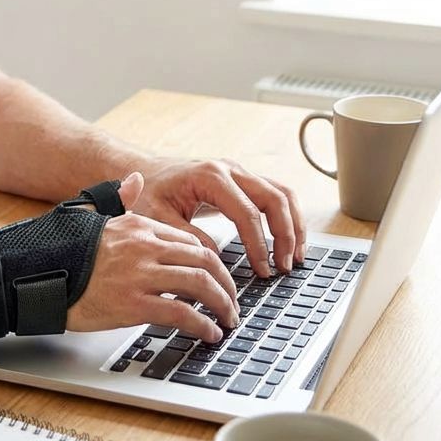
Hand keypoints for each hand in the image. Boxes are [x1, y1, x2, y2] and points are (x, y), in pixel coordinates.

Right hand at [66, 174, 239, 341]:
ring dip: (222, 304)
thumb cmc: (65, 252)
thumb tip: (134, 179)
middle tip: (233, 302)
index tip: (220, 279)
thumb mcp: (93, 216)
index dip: (213, 263)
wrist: (37, 277)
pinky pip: (182, 312)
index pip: (191, 242)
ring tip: (227, 319)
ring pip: (200, 284)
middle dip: (226, 284)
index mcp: (138, 226)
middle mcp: (144, 247)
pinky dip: (202, 324)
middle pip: (204, 261)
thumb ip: (118, 199)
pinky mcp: (133, 304)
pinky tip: (208, 333)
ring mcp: (140, 275)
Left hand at [122, 157, 306, 276]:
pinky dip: (287, 217)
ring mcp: (239, 172)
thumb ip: (186, 237)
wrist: (145, 170)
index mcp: (210, 176)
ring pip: (281, 193)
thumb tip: (216, 261)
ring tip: (295, 257)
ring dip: (294, 225)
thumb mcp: (158, 216)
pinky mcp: (242, 180)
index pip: (247, 213)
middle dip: (285, 235)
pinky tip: (289, 242)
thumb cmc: (149, 191)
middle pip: (274, 198)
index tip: (262, 270)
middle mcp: (230, 169)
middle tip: (284, 267)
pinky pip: (275, 195)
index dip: (258, 244)